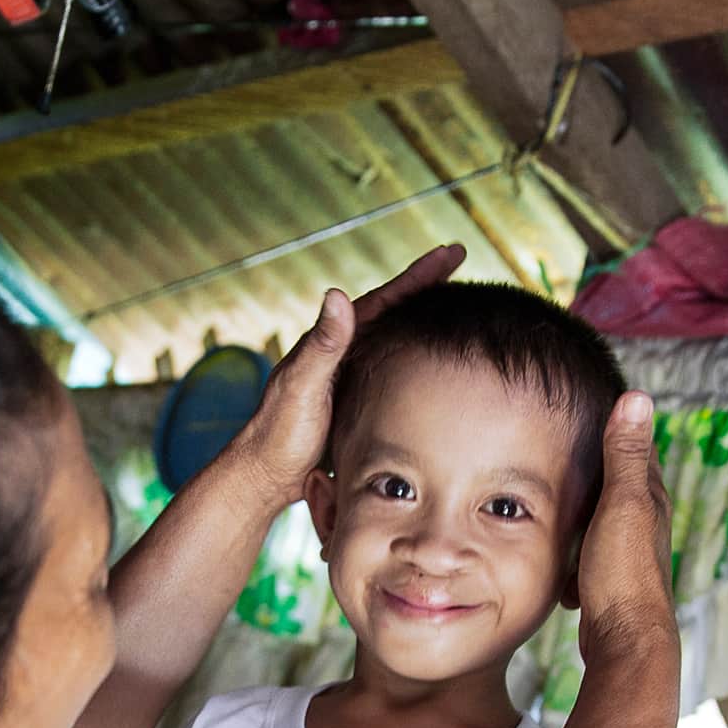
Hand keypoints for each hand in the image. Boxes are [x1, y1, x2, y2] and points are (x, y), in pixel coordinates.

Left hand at [216, 244, 466, 505]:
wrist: (268, 476)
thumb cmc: (279, 434)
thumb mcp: (302, 386)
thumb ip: (322, 344)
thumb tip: (337, 294)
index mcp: (333, 342)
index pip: (385, 299)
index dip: (419, 276)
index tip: (452, 252)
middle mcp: (344, 352)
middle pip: (394, 311)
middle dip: (428, 284)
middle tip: (460, 258)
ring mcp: (352, 375)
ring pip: (397, 339)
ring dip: (425, 319)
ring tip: (455, 302)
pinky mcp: (358, 400)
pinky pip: (396, 370)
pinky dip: (417, 357)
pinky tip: (433, 362)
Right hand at [574, 392, 676, 662]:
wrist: (624, 640)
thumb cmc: (624, 572)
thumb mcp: (622, 504)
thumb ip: (624, 455)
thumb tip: (637, 398)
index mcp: (651, 501)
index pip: (638, 452)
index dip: (618, 428)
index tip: (593, 406)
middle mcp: (644, 526)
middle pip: (618, 487)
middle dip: (595, 469)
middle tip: (563, 447)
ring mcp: (626, 556)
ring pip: (600, 522)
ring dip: (581, 510)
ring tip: (552, 496)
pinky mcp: (608, 582)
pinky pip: (587, 557)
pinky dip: (572, 550)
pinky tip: (555, 555)